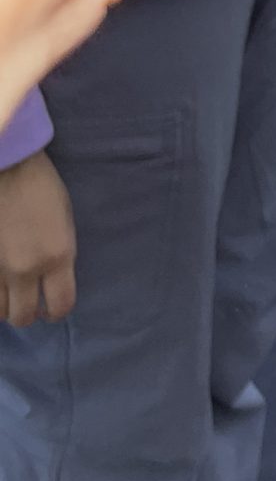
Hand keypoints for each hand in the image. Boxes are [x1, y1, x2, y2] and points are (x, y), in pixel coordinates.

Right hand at [0, 150, 74, 325]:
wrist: (4, 164)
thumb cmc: (40, 185)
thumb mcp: (64, 221)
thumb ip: (59, 255)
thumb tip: (51, 280)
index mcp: (58, 256)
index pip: (61, 305)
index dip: (57, 311)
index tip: (53, 307)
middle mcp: (26, 268)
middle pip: (24, 316)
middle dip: (28, 313)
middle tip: (28, 301)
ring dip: (4, 305)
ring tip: (9, 291)